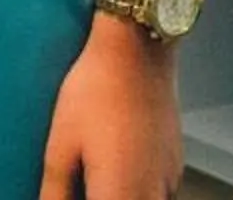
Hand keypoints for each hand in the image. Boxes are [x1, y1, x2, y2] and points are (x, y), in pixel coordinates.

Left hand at [37, 18, 185, 199]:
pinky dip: (139, 192)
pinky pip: (160, 193)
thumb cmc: (96, 90)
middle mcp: (152, 193)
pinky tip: (120, 173)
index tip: (69, 196)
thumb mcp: (61, 144)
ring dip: (122, 197)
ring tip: (98, 181)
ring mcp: (169, 178)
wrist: (139, 47)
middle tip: (82, 187)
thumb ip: (55, 191)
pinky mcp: (176, 162)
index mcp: (119, 194)